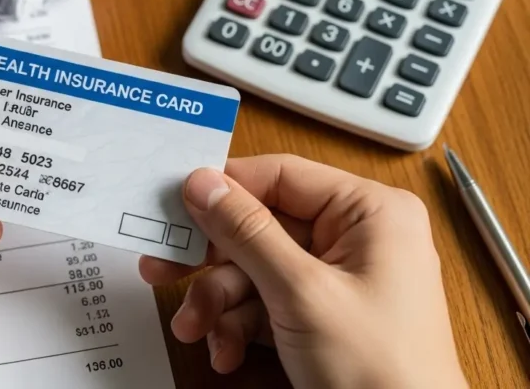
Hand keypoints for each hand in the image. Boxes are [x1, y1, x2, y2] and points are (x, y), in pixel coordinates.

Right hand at [140, 154, 467, 388]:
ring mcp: (339, 278)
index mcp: (370, 213)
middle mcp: (356, 237)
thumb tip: (204, 184)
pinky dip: (238, 326)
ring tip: (196, 330)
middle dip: (213, 263)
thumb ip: (247, 232)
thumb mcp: (301, 293)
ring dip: (219, 303)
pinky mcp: (323, 313)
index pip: (280, 176)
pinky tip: (225, 351)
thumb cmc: (383, 371)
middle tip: (162, 268)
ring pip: (255, 270)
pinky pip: (266, 302)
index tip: (173, 204)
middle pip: (260, 227)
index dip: (224, 189)